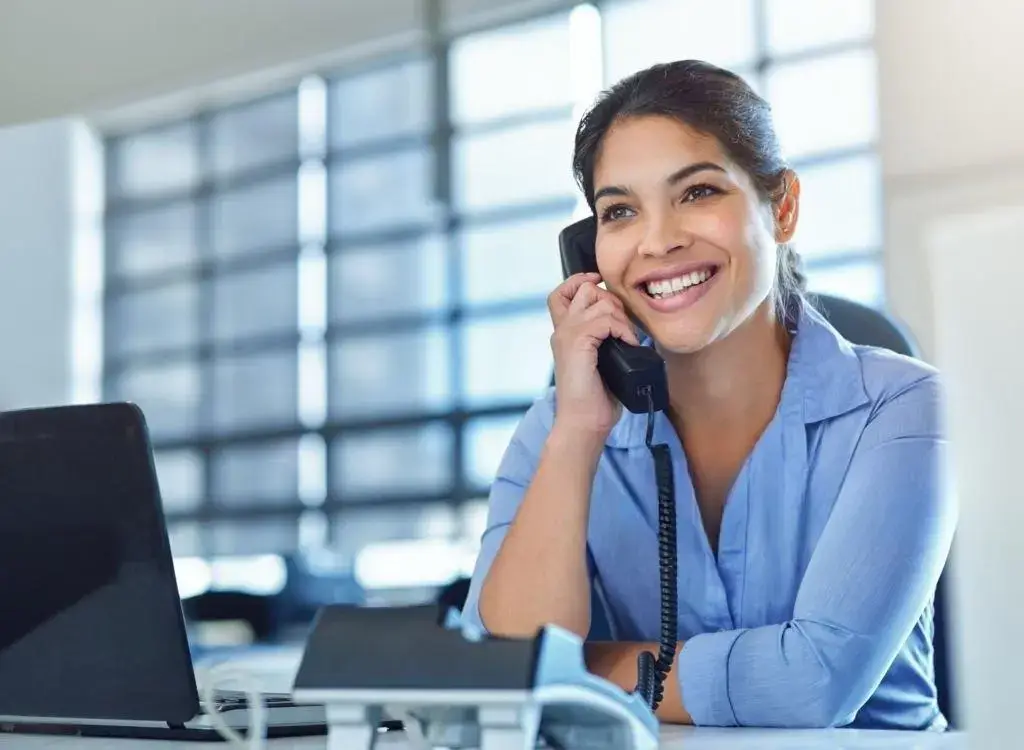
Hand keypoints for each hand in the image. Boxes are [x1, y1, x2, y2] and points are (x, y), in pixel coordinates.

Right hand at [547, 273, 639, 438]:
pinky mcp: (576, 342)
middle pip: (584, 288)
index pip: (562, 293)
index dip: (581, 282)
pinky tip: (628, 346)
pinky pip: (606, 319)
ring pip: (599, 301)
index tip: (601, 289)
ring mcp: (567, 334)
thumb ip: (605, 340)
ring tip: (628, 341)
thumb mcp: (601, 362)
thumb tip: (628, 327)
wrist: (583, 423)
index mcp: (564, 334)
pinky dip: (623, 330)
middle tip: (624, 328)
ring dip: (621, 318)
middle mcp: (561, 330)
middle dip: (612, 301)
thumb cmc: (595, 400)